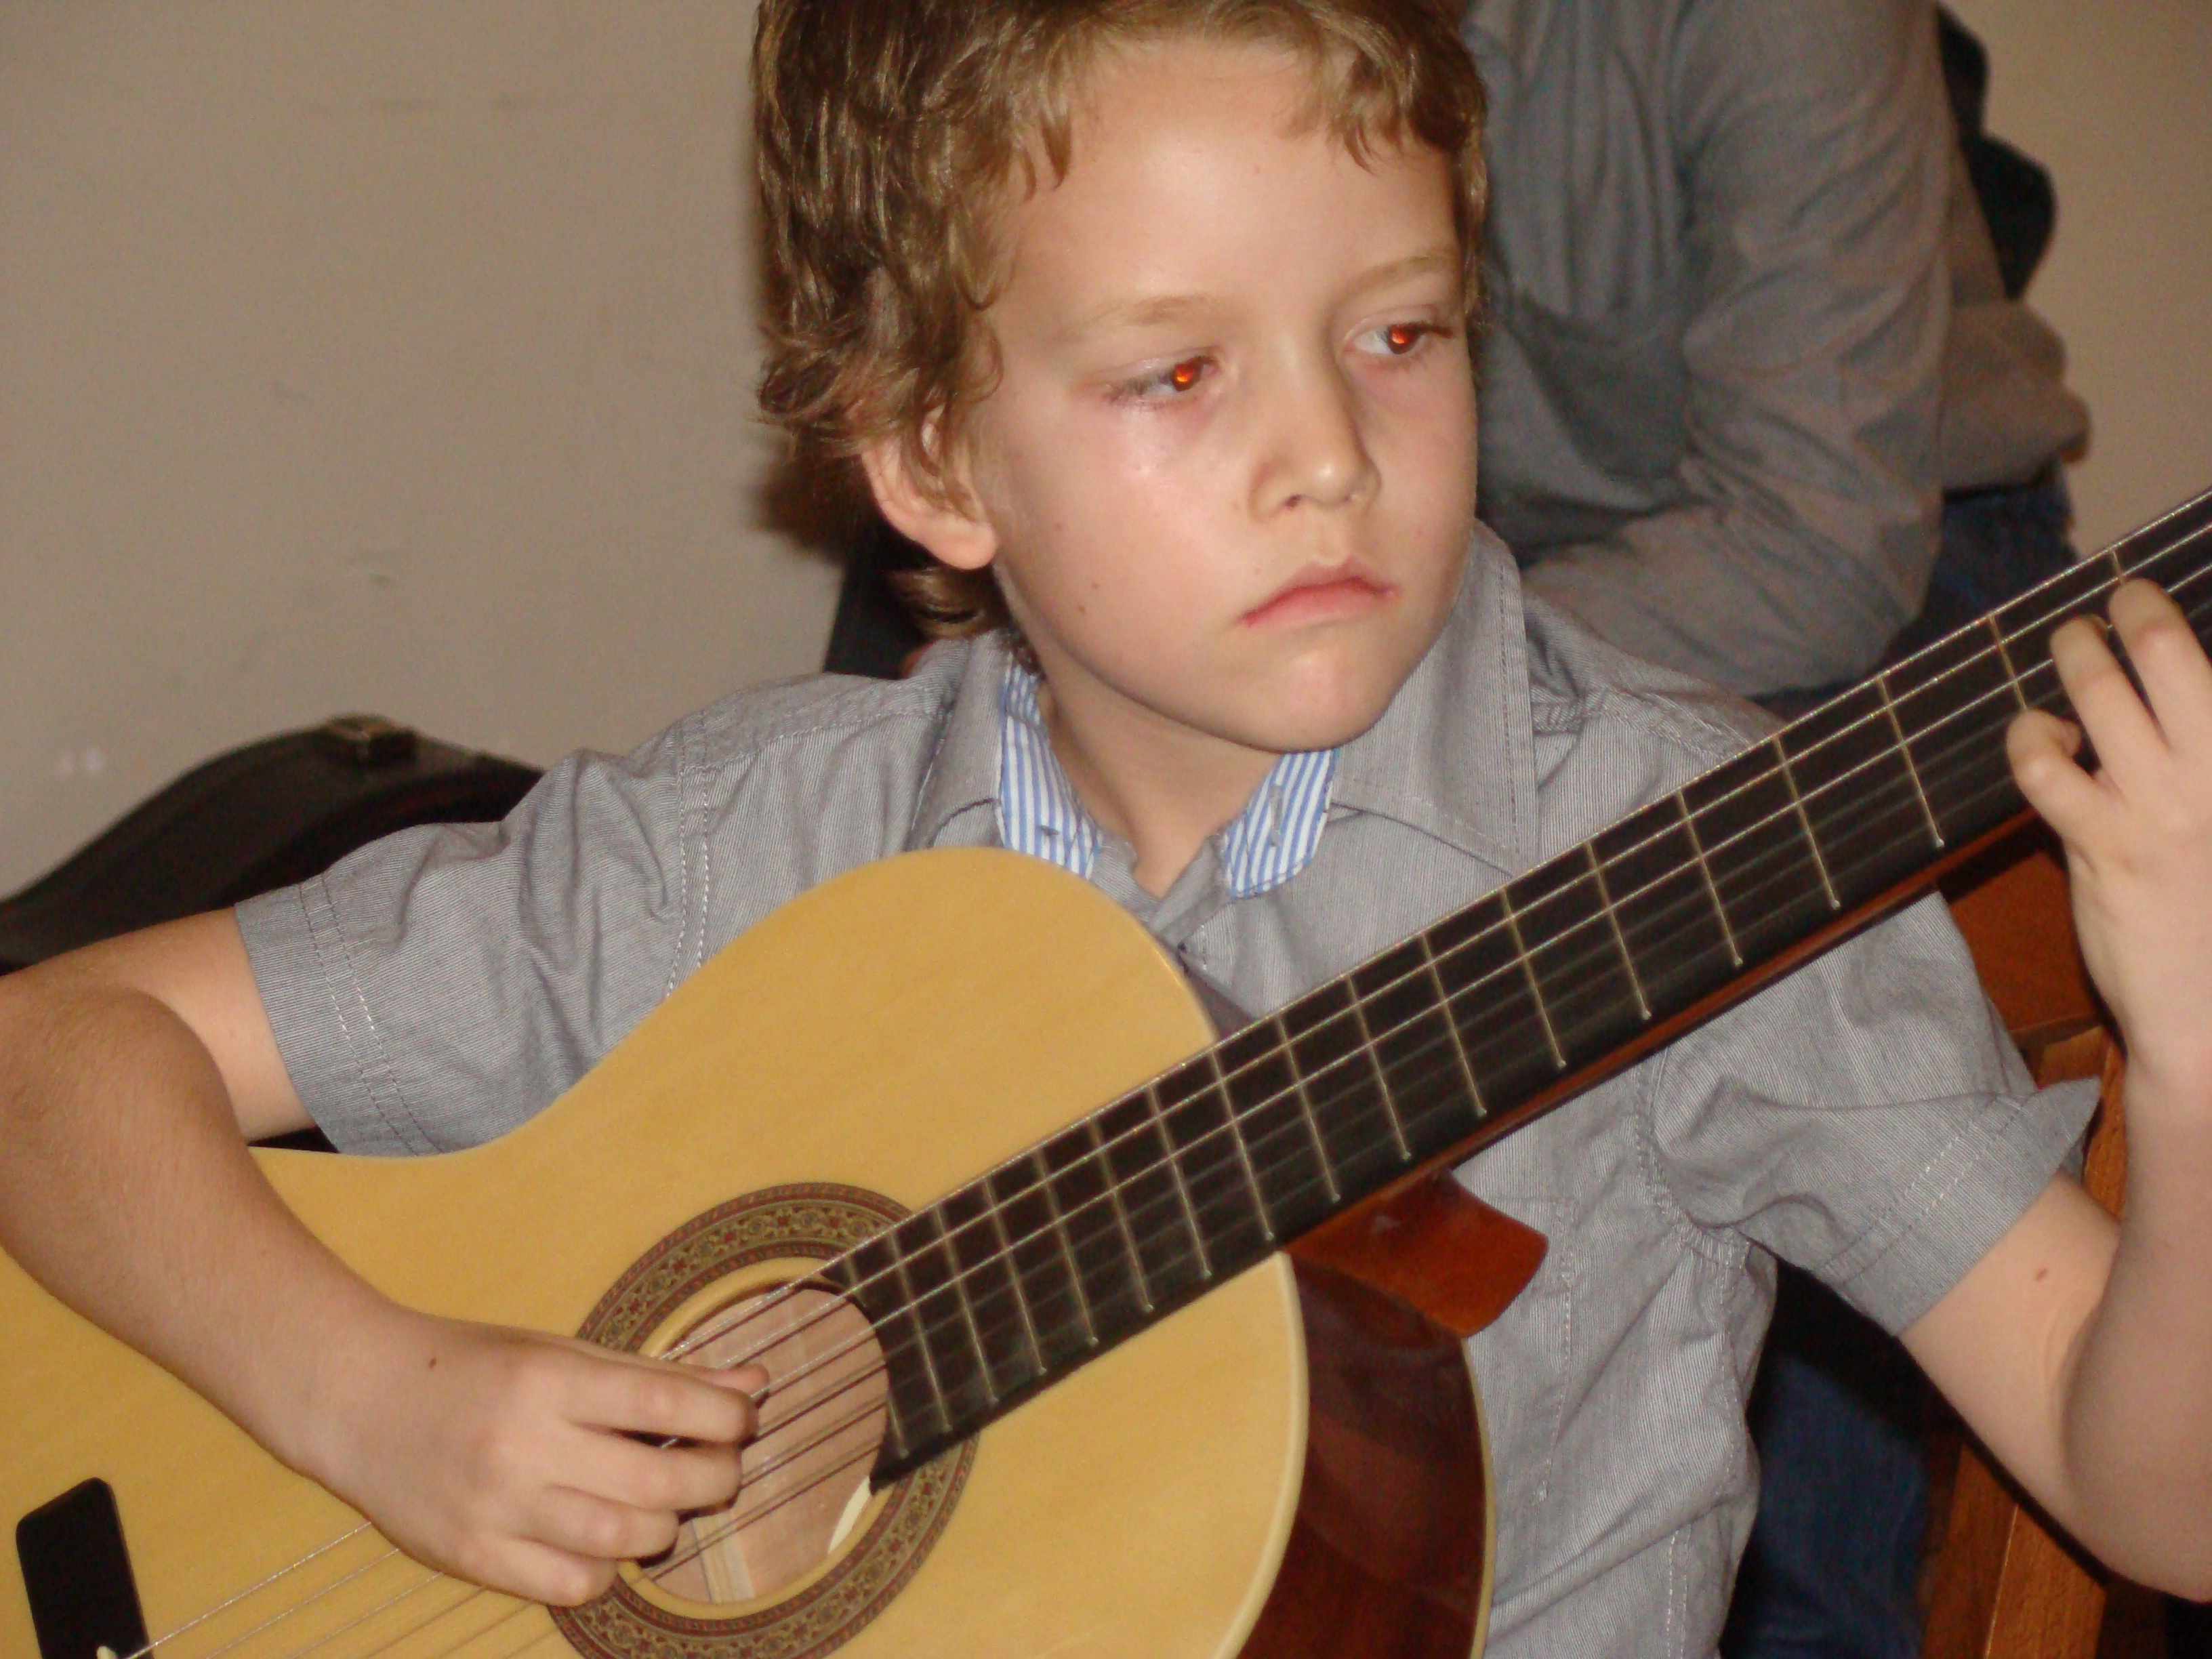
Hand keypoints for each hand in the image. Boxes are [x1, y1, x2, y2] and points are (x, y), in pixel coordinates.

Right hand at [302, 1306, 765, 1605]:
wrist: (360, 1399)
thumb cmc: (475, 1369)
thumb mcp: (565, 1353)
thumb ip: (661, 1376)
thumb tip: (753, 1387)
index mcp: (549, 1380)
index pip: (664, 1405)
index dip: (724, 1418)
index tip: (743, 1420)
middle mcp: (523, 1445)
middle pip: (655, 1483)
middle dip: (712, 1479)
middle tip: (720, 1469)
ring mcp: (496, 1507)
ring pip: (620, 1540)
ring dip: (664, 1528)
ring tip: (663, 1505)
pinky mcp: (471, 1556)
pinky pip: (570, 1584)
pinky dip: (607, 1569)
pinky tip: (605, 1540)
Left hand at [2009, 578, 2211, 1109]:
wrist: (2211, 1011)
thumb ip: (2199, 758)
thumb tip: (2177, 700)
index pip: (2208, 672)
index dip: (2176, 622)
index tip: (2158, 601)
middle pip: (2171, 652)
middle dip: (2137, 608)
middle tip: (2121, 599)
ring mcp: (2162, 807)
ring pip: (2103, 694)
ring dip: (2077, 652)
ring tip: (2073, 639)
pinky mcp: (2103, 845)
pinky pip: (2046, 769)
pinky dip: (2032, 736)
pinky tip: (2043, 736)